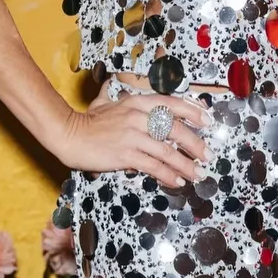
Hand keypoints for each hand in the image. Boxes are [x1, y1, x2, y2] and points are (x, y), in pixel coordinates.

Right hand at [57, 90, 209, 188]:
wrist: (69, 134)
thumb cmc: (89, 121)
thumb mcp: (109, 103)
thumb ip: (123, 100)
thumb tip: (127, 96)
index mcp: (137, 103)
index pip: (173, 104)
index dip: (194, 112)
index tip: (208, 122)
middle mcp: (138, 117)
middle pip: (176, 130)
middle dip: (196, 144)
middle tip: (207, 156)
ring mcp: (132, 136)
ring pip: (167, 151)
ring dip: (186, 165)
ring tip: (197, 174)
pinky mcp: (125, 155)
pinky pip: (153, 166)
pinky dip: (168, 175)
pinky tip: (177, 181)